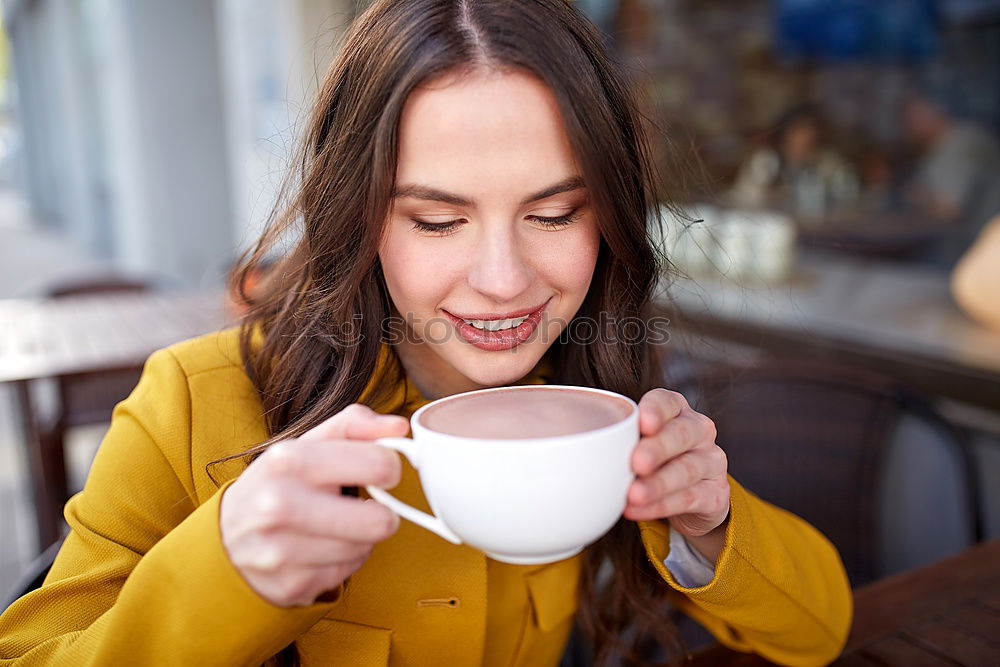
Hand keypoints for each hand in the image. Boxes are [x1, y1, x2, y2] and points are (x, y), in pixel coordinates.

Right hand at [220, 404, 409, 606]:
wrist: (226, 536)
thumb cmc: (278, 483)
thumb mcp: (307, 443)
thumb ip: (354, 425)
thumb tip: (399, 428)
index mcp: (288, 460)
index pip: (377, 465)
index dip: (391, 469)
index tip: (382, 472)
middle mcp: (279, 505)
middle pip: (379, 521)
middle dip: (383, 513)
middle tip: (369, 506)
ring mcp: (281, 550)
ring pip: (365, 548)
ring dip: (362, 537)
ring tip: (340, 524)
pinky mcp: (290, 585)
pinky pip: (347, 572)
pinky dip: (344, 560)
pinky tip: (325, 547)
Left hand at [624, 389, 729, 556]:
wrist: (691, 498)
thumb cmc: (655, 462)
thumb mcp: (638, 445)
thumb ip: (619, 441)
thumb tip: (578, 448)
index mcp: (677, 411)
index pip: (668, 402)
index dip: (656, 410)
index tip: (643, 423)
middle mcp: (699, 431)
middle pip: (682, 433)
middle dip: (658, 447)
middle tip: (636, 462)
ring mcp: (711, 461)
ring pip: (687, 468)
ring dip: (658, 483)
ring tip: (633, 494)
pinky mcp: (715, 493)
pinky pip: (689, 498)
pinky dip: (661, 506)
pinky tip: (638, 510)